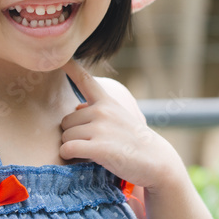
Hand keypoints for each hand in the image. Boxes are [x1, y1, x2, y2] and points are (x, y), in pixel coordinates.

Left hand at [59, 59, 182, 190]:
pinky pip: (68, 148)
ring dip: (72, 147)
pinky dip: (68, 155)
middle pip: (66, 121)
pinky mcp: (99, 148)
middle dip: (73, 134)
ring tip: (91, 153)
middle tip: (92, 143)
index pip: (85, 80)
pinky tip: (78, 159)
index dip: (70, 66)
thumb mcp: (119, 118)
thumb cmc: (135, 141)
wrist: (158, 162)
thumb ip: (97, 109)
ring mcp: (101, 129)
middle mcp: (102, 111)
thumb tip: (77, 106)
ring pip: (65, 136)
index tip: (60, 56)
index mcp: (107, 102)